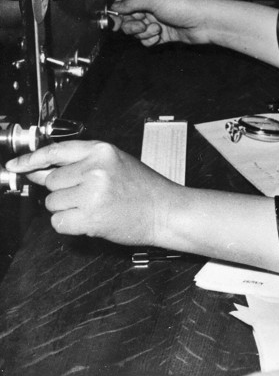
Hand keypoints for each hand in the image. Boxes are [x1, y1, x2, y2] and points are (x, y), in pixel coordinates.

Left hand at [5, 141, 181, 245]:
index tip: (16, 165)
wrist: (166, 211)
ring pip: (53, 203)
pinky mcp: (89, 217)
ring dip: (68, 209)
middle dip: (64, 192)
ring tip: (95, 208)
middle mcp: (95, 169)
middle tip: (88, 196)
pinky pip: (59, 222)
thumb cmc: (144, 189)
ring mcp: (92, 193)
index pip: (56, 151)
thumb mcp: (114, 164)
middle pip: (52, 182)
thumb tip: (40, 171)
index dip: (31, 159)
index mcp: (102, 151)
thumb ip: (79, 165)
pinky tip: (90, 220)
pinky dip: (70, 225)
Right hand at [110, 0, 213, 46]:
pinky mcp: (163, 33)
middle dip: (131, 24)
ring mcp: (158, 19)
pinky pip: (147, 39)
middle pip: (128, 17)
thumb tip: (114, 7)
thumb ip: (131, 3)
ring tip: (156, 29)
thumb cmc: (184, 5)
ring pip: (137, 30)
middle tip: (140, 26)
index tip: (113, 19)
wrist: (206, 21)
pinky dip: (150, 40)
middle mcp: (152, 4)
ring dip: (143, 32)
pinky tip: (159, 36)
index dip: (118, 9)